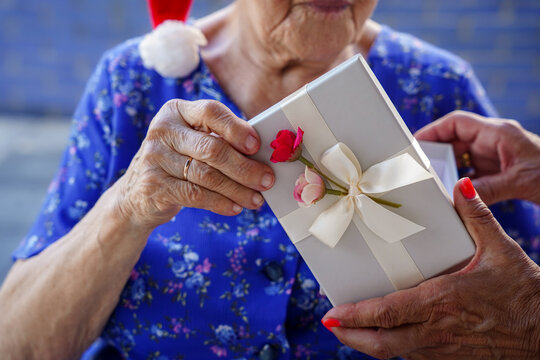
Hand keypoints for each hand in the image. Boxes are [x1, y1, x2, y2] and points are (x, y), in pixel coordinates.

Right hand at [114, 99, 274, 228]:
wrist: (137, 192)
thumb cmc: (178, 161)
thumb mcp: (192, 141)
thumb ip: (219, 139)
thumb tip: (261, 153)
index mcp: (176, 111)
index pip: (210, 112)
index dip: (236, 129)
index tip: (257, 146)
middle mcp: (162, 131)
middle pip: (212, 149)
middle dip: (245, 167)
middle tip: (267, 180)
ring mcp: (155, 159)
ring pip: (207, 176)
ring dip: (238, 190)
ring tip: (257, 199)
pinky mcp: (154, 186)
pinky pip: (196, 195)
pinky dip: (221, 203)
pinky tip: (236, 207)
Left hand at [321, 178, 539, 358]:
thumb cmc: (526, 292)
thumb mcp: (501, 249)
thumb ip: (477, 216)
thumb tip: (461, 187)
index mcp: (441, 300)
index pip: (387, 313)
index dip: (356, 316)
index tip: (332, 314)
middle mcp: (436, 328)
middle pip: (381, 342)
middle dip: (351, 335)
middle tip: (331, 324)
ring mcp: (443, 348)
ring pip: (395, 353)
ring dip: (368, 343)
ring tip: (349, 329)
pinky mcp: (452, 357)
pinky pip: (413, 355)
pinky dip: (393, 347)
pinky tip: (385, 335)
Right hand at [415, 110, 539, 204]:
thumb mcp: (518, 183)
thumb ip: (487, 188)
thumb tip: (459, 193)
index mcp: (498, 132)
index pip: (457, 122)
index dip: (433, 129)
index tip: (415, 143)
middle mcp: (494, 139)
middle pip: (455, 137)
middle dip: (437, 149)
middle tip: (419, 165)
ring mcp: (495, 153)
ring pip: (462, 153)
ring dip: (448, 165)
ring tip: (433, 179)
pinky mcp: (498, 167)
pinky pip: (471, 168)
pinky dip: (460, 177)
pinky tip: (453, 189)